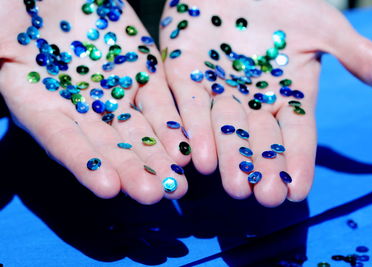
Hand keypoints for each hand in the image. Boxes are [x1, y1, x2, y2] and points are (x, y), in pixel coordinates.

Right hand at [0, 0, 190, 203]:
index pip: (62, 139)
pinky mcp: (143, 75)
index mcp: (40, 102)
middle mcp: (81, 107)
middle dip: (130, 171)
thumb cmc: (23, 6)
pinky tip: (186, 149)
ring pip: (138, 132)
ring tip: (177, 184)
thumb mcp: (1, 31)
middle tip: (153, 196)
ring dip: (158, 158)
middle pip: (107, 145)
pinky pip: (161, 103)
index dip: (84, 163)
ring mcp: (114, 92)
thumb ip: (0, 56)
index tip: (107, 189)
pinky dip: (172, 126)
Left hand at [159, 0, 371, 205]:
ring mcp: (218, 91)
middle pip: (258, 140)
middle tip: (266, 198)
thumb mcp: (323, 28)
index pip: (296, 134)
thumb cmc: (282, 0)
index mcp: (285, 96)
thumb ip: (357, 56)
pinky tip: (200, 158)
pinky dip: (196, 129)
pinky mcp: (185, 75)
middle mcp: (252, 102)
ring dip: (230, 159)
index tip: (298, 191)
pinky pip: (191, 105)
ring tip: (237, 188)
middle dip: (262, 169)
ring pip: (225, 129)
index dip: (298, 161)